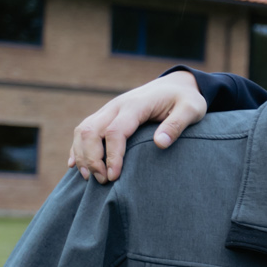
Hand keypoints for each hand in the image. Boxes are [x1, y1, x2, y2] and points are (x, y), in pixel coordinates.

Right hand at [68, 72, 207, 182]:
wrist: (176, 84)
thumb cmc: (186, 99)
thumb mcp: (191, 109)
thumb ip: (177, 125)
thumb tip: (160, 144)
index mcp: (135, 105)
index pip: (115, 131)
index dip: (112, 156)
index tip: (114, 177)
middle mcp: (116, 106)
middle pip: (91, 131)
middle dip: (92, 158)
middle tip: (103, 181)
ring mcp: (108, 109)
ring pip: (83, 130)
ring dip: (82, 154)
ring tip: (90, 178)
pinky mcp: (106, 115)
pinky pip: (84, 129)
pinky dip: (77, 147)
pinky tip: (75, 165)